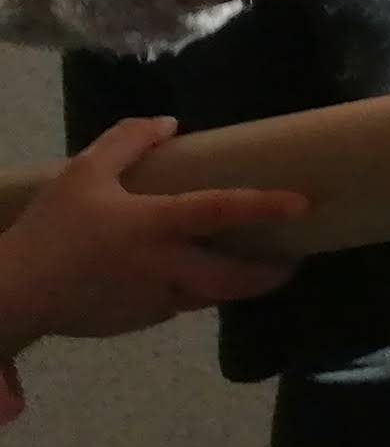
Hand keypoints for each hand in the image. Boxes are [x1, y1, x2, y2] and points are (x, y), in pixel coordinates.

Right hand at [0, 120, 298, 356]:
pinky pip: (177, 305)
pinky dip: (192, 291)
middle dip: (269, 274)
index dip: (266, 206)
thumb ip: (127, 142)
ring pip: (209, 296)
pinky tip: (187, 276)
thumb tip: (169, 124)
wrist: (10, 297)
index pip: (223, 211)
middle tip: (290, 260)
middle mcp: (164, 267)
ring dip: (233, 285)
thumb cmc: (50, 231)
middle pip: (233, 278)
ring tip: (250, 267)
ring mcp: (152, 301)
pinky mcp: (137, 322)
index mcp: (155, 225)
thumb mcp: (83, 173)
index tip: (304, 204)